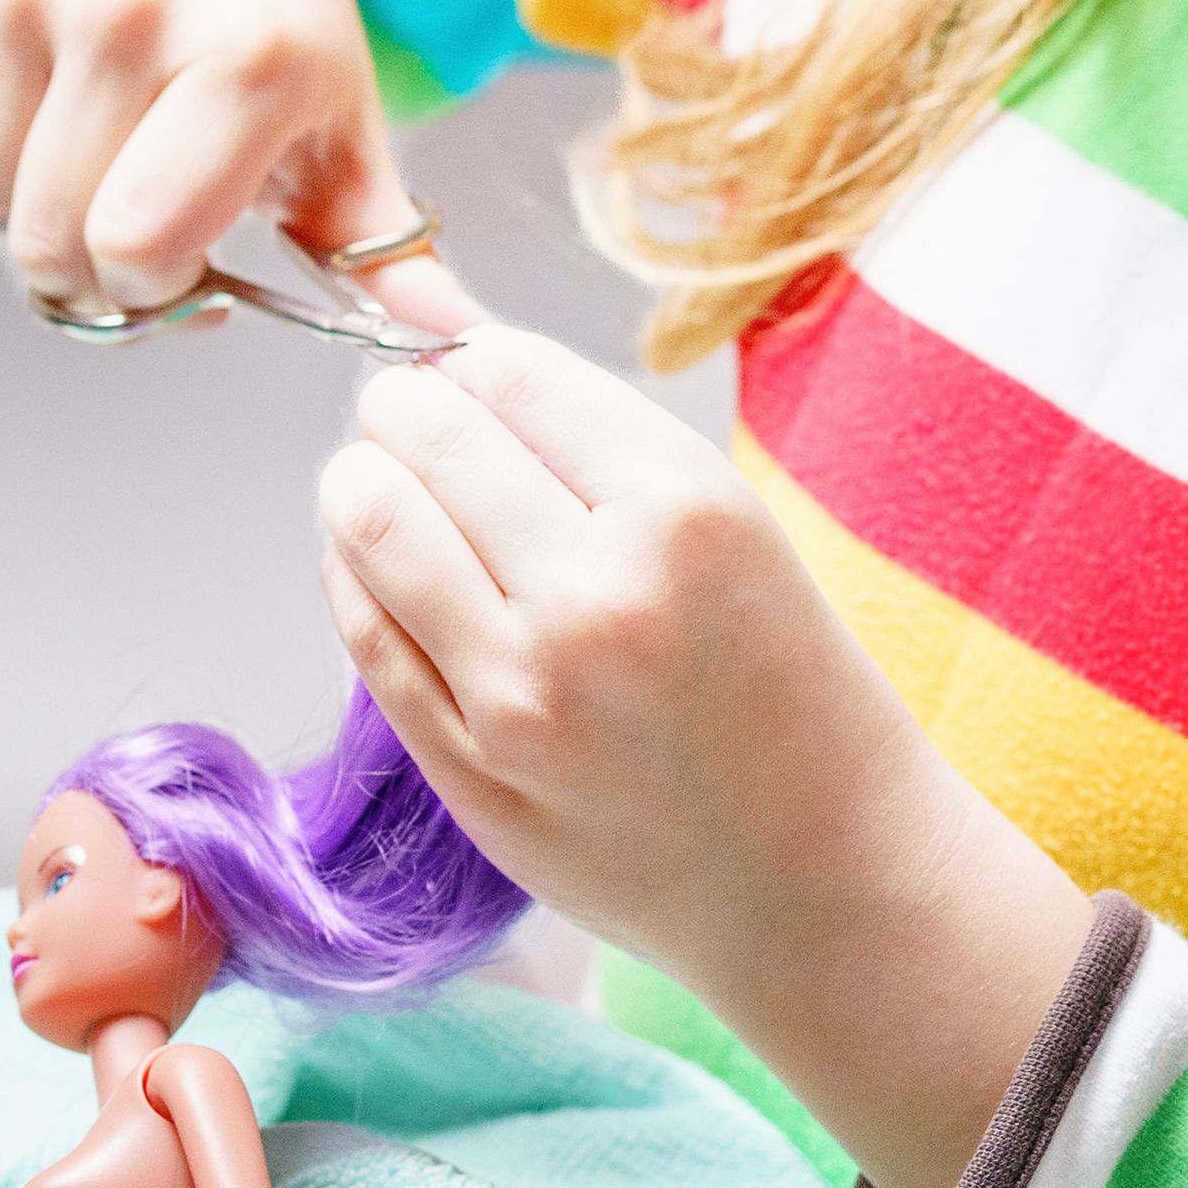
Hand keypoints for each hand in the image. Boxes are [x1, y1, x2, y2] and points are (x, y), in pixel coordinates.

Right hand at [0, 0, 484, 329]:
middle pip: (52, 240)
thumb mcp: (336, 122)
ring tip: (90, 153)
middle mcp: (130, 3)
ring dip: (26, 213)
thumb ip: (379, 245)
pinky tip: (31, 112)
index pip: (138, 248)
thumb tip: (451, 336)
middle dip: (87, 268)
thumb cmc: (266, 24)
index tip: (183, 262)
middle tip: (128, 221)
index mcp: (246, 53)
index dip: (151, 289)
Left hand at [315, 331, 1089, 1187]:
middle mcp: (600, 593)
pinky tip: (388, 575)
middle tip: (413, 426)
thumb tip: (427, 306)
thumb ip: (573, 425)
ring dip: (364, 487)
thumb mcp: (726, 524)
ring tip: (390, 493)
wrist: (829, 881)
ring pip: (373, 523)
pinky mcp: (474, 772)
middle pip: (426, 434)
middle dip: (404, 412)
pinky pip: (367, 634)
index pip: (508, 371)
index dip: (471, 363)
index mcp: (687, 510)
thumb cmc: (789, 688)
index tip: (471, 382)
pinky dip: (358, 580)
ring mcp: (526, 692)